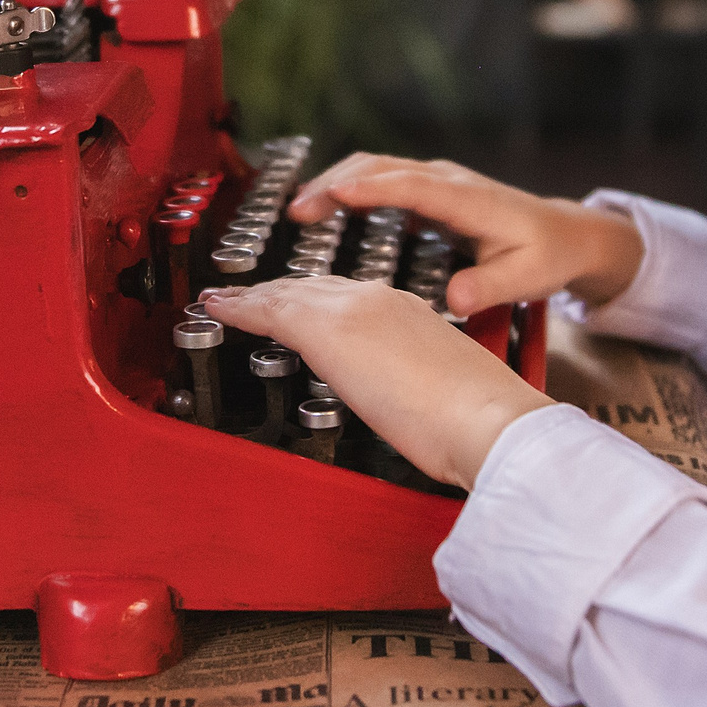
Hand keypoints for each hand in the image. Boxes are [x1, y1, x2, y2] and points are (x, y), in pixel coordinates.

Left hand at [200, 278, 553, 489]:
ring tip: (226, 300)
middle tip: (249, 298)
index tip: (293, 308)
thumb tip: (402, 399)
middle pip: (312, 287)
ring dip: (255, 297)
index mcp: (407, 309)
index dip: (312, 300)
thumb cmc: (477, 418)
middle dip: (278, 292)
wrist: (488, 418)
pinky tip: (219, 308)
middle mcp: (378, 299)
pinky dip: (239, 307)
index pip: (346, 296)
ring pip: (288, 293)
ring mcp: (353, 310)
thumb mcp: (441, 386)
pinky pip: (269, 310)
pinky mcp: (328, 331)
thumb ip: (414, 380)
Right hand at [287, 156, 644, 314]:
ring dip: (336, 182)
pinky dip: (348, 188)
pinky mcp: (429, 190)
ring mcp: (437, 181)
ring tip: (299, 211)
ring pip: (376, 168)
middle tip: (297, 213)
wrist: (567, 233)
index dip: (373, 189)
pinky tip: (324, 210)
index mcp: (469, 200)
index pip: (413, 186)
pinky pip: (381, 179)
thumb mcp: (527, 278)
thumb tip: (456, 300)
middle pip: (382, 168)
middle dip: (336, 183)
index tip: (334, 194)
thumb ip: (490, 289)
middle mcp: (448, 181)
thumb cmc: (547, 255)